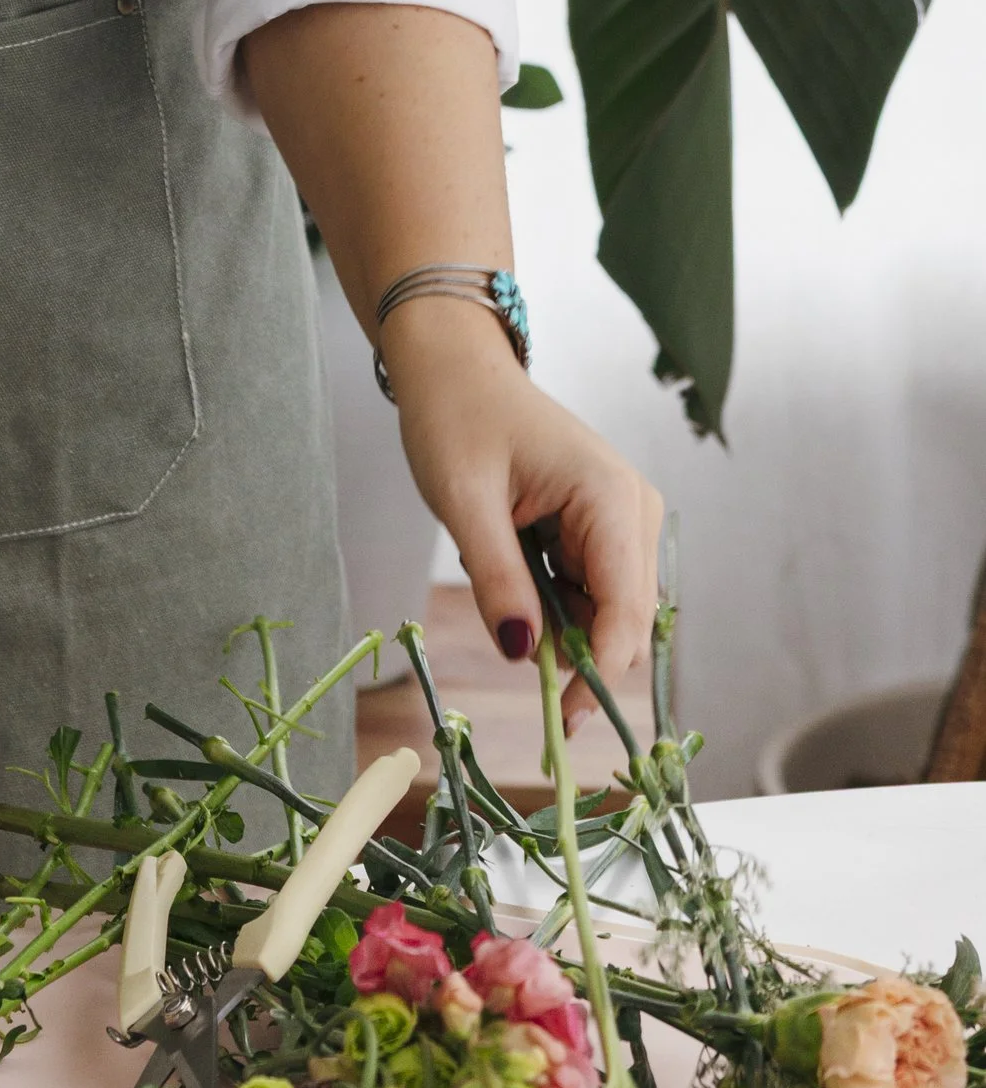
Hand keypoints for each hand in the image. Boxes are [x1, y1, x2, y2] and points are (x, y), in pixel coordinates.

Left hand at [380, 299, 663, 706]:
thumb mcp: (463, 501)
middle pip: (624, 620)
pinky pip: (589, 588)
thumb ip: (498, 579)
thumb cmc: (455, 417)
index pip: (626, 612)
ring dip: (555, 616)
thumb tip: (525, 656)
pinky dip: (550, 595)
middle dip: (575, 650)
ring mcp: (624, 519)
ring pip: (607, 611)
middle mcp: (634, 510)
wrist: (452, 366)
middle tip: (511, 639)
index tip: (563, 720)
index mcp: (612, 497)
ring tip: (498, 556)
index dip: (599, 674)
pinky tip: (509, 551)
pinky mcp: (604, 527)